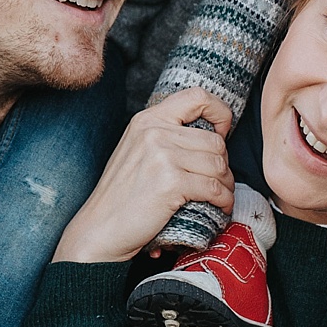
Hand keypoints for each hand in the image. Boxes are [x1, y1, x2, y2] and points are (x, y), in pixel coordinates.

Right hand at [53, 88, 235, 263]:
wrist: (100, 229)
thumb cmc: (122, 196)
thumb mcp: (138, 151)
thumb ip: (167, 136)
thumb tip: (214, 137)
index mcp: (147, 119)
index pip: (198, 97)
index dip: (220, 113)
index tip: (222, 134)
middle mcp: (154, 132)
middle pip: (215, 141)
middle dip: (224, 165)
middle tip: (219, 182)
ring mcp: (162, 156)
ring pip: (219, 165)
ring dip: (226, 185)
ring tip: (219, 197)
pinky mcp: (171, 182)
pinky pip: (215, 188)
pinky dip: (223, 201)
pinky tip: (218, 208)